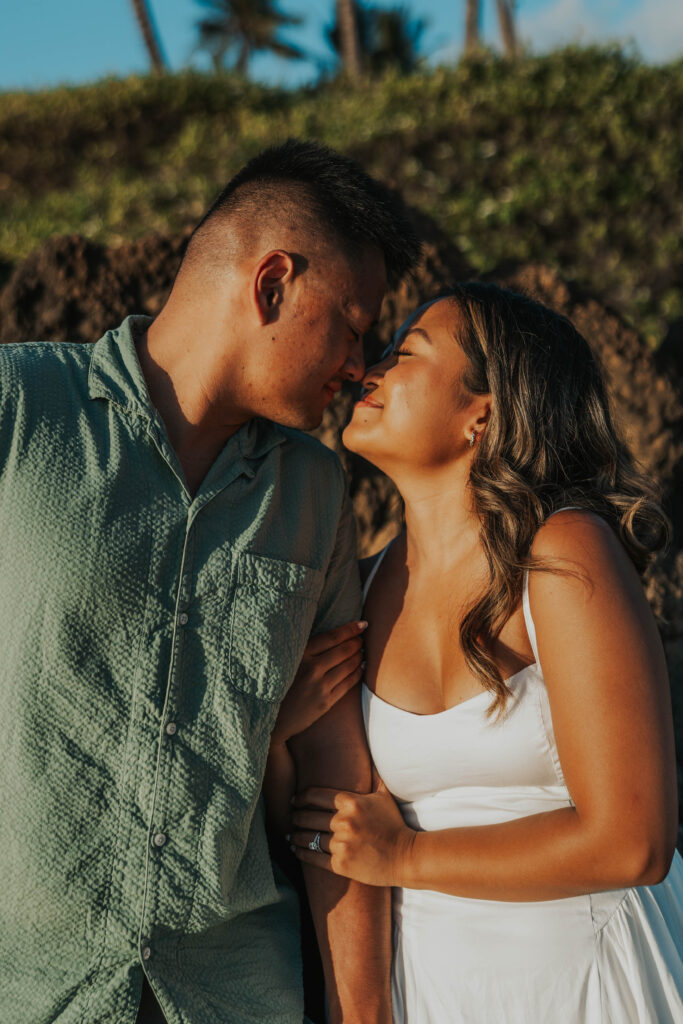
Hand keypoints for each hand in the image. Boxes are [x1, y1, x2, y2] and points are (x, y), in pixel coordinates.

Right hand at [270, 620, 367, 744]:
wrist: (273, 717)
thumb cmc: (279, 684)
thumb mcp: (287, 660)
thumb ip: (306, 649)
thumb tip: (332, 634)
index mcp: (301, 654)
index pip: (332, 637)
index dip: (350, 629)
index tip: (362, 624)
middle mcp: (311, 668)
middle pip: (343, 650)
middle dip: (357, 642)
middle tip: (363, 638)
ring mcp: (319, 686)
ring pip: (348, 666)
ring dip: (359, 656)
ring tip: (363, 651)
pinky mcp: (325, 702)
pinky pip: (348, 684)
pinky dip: (358, 673)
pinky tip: (362, 667)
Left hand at [290, 780, 415, 886]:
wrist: (406, 856)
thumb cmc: (394, 824)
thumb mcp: (384, 796)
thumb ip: (373, 775)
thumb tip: (369, 755)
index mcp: (351, 802)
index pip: (315, 796)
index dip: (300, 797)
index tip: (294, 800)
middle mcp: (344, 821)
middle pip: (308, 816)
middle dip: (296, 816)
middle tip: (290, 817)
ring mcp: (341, 844)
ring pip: (308, 837)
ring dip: (295, 835)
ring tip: (290, 834)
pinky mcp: (340, 864)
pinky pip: (313, 857)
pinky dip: (301, 853)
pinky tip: (295, 849)